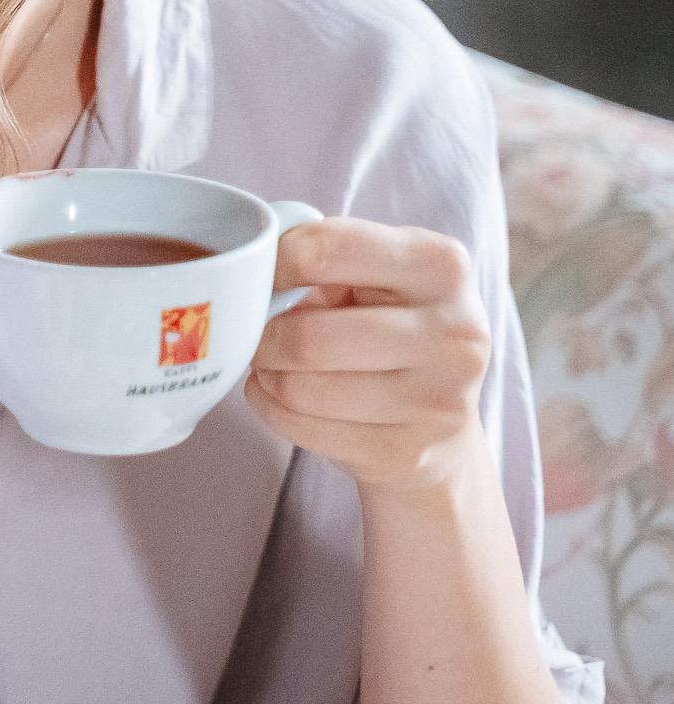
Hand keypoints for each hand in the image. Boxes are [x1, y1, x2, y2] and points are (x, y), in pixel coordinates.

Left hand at [246, 217, 493, 494]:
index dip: (272, 263)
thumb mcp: (373, 272)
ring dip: (267, 375)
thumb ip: (320, 256)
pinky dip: (273, 408)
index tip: (261, 276)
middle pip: (307, 337)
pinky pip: (301, 427)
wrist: (442, 413)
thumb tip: (248, 268)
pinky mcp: (407, 452)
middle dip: (264, 336)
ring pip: (299, 388)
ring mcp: (437, 400)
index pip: (322, 250)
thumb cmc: (390, 322)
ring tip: (275, 364)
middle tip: (260, 333)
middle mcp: (454, 333)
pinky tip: (286, 397)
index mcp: (441, 266)